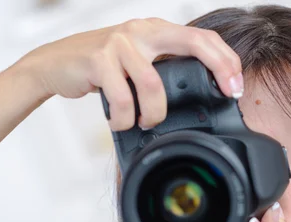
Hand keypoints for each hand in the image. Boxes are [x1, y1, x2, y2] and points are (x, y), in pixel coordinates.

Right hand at [15, 18, 243, 130]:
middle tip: (228, 94)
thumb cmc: (100, 67)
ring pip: (154, 85)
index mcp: (154, 30)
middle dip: (219, 69)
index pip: (201, 37)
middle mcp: (141, 30)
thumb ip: (162, 69)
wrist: (54, 63)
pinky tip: (121, 122)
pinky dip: (125, 119)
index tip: (236, 86)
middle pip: (193, 42)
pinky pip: (123, 99)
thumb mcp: (135, 60)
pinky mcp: (98, 60)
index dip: (225, 59)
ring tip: (145, 122)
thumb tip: (195, 96)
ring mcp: (120, 42)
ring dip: (154, 114)